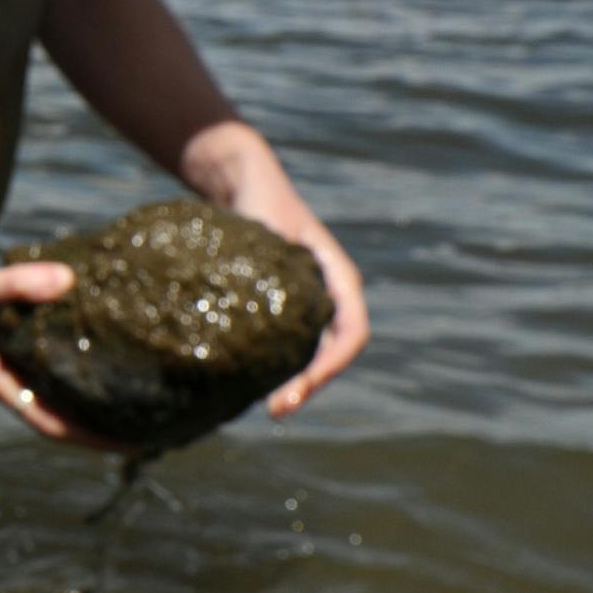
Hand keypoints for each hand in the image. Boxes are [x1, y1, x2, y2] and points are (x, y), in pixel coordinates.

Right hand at [0, 256, 132, 450]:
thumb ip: (15, 285)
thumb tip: (70, 280)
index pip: (53, 424)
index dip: (95, 439)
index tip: (139, 445)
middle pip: (55, 410)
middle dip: (98, 418)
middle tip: (149, 415)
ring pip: (45, 383)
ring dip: (81, 389)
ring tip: (127, 382)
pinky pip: (33, 354)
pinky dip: (60, 354)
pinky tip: (81, 335)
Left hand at [227, 178, 367, 418]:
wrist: (241, 182)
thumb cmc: (257, 196)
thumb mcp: (264, 218)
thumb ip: (266, 247)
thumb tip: (255, 289)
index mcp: (338, 276)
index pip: (352, 331)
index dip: (332, 363)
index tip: (303, 386)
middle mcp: (329, 293)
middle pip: (333, 351)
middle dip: (310, 383)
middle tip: (276, 411)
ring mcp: (308, 302)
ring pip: (312, 352)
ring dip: (294, 382)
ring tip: (267, 408)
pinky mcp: (283, 307)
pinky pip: (290, 344)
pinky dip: (277, 366)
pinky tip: (251, 384)